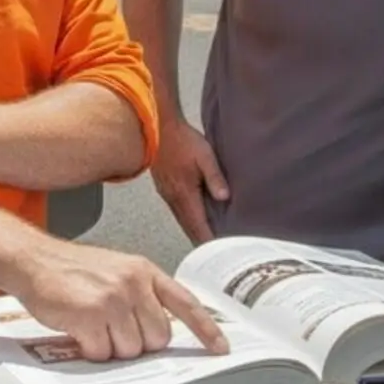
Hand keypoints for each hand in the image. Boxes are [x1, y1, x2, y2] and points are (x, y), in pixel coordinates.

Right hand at [12, 238, 230, 360]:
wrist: (30, 259)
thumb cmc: (67, 268)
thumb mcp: (113, 270)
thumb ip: (140, 294)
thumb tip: (158, 331)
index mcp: (142, 270)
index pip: (184, 302)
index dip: (205, 329)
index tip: (220, 348)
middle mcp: (133, 283)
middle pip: (158, 337)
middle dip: (137, 342)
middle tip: (112, 328)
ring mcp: (113, 299)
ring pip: (132, 349)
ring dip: (111, 346)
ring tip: (92, 324)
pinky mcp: (91, 315)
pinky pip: (104, 352)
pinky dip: (90, 348)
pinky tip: (78, 329)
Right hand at [152, 117, 228, 244]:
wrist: (158, 128)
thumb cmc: (184, 141)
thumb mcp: (206, 157)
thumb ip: (215, 178)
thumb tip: (225, 198)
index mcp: (184, 193)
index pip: (198, 225)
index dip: (209, 240)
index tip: (219, 253)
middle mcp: (173, 198)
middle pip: (189, 227)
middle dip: (201, 241)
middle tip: (215, 254)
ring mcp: (166, 194)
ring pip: (182, 220)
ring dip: (194, 231)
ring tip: (207, 242)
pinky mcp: (164, 188)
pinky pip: (177, 211)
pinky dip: (187, 220)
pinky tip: (194, 220)